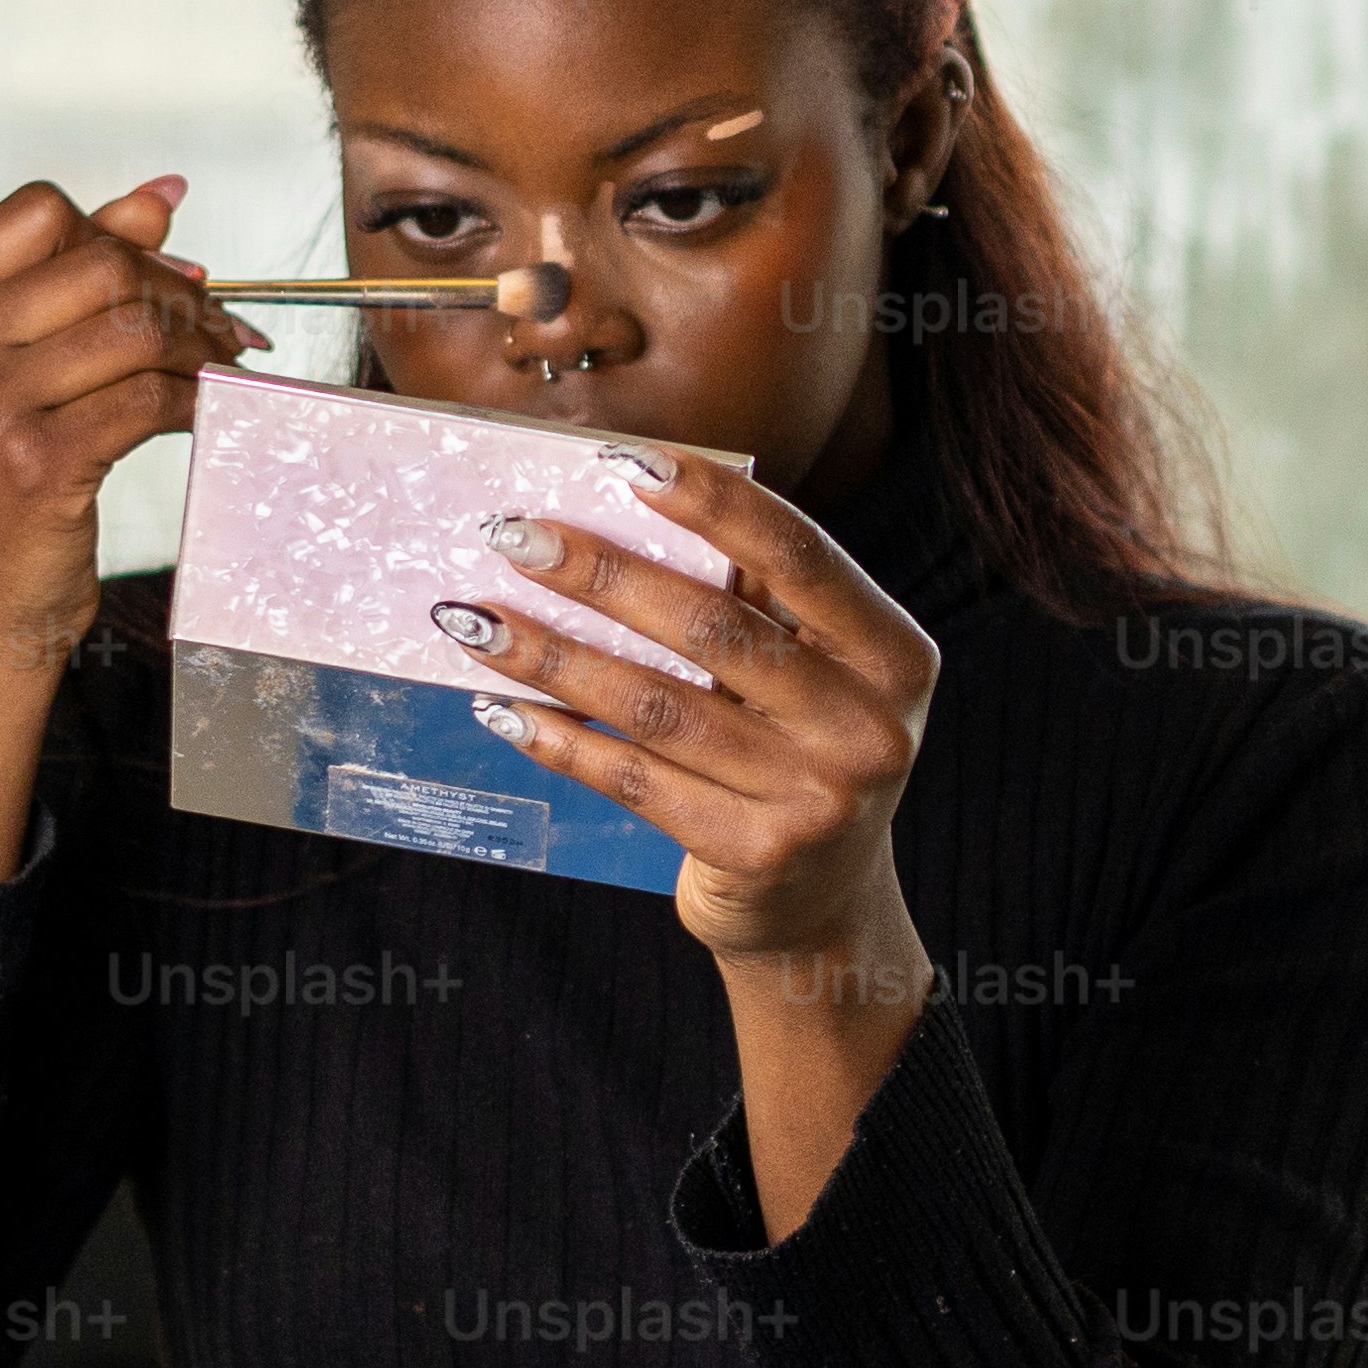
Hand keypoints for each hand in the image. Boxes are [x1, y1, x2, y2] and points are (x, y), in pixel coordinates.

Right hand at [0, 178, 252, 886]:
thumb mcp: (5, 370)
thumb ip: (72, 274)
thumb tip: (164, 194)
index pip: (38, 211)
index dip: (118, 233)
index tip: (170, 273)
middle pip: (97, 263)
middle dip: (178, 290)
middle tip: (222, 326)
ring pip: (133, 328)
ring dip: (200, 344)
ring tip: (222, 367)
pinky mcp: (35, 465)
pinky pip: (149, 399)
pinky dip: (195, 400)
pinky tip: (202, 414)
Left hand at [430, 453, 939, 985]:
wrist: (822, 906)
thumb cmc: (798, 754)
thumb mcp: (815, 677)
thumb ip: (756, 609)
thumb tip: (615, 518)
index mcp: (893, 656)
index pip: (798, 555)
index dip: (712, 501)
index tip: (622, 461)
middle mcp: (866, 727)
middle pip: (713, 628)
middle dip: (600, 574)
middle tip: (511, 535)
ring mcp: (815, 799)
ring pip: (658, 707)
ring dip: (553, 656)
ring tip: (474, 620)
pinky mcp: (755, 854)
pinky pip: (635, 780)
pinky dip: (561, 741)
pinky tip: (504, 711)